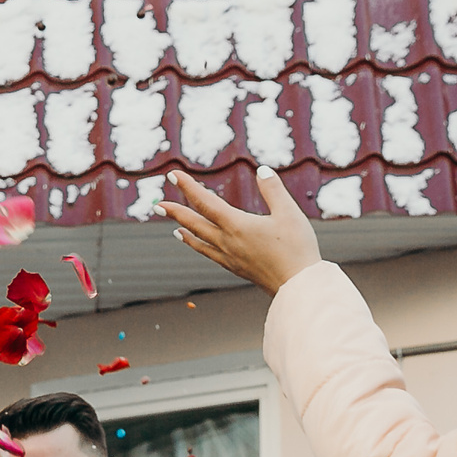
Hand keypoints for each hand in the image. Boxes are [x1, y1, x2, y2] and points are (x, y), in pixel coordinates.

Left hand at [163, 168, 324, 295]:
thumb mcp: (289, 212)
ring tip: (174, 226)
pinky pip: (210, 254)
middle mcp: (227, 242)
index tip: (173, 175)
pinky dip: (198, 246)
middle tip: (158, 205)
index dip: (188, 186)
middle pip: (194, 223)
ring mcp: (230, 257)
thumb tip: (261, 170)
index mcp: (237, 225)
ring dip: (185, 230)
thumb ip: (273, 189)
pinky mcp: (236, 268)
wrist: (298, 286)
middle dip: (175, 211)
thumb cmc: (297, 248)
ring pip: (200, 241)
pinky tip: (197, 244)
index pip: (205, 202)